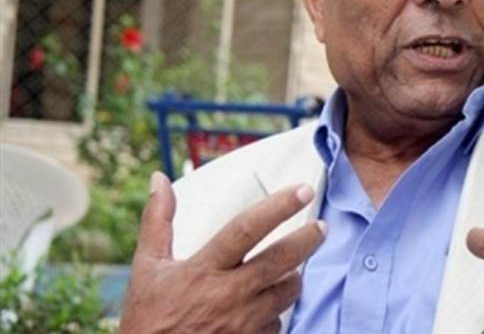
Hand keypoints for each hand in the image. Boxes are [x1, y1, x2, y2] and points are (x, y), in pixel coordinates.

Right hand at [119, 172, 325, 333]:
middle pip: (281, 260)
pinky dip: (274, 312)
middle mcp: (227, 295)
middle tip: (321, 227)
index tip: (303, 191)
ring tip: (290, 269)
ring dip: (293, 278)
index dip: (278, 207)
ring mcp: (242, 323)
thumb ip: (158, 222)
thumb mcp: (147, 267)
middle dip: (307, 240)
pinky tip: (263, 308)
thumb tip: (159, 179)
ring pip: (287, 292)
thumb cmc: (148, 318)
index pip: (247, 229)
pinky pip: (277, 323)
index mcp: (202, 269)